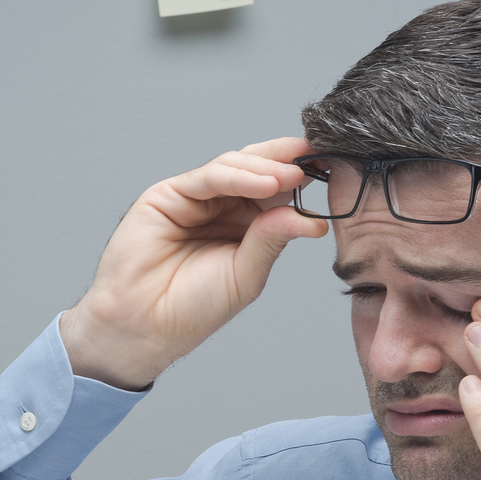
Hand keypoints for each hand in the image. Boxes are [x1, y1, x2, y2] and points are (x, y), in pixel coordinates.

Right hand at [59, 138, 326, 390]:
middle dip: (288, 160)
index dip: (303, 178)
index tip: (335, 168)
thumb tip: (312, 219)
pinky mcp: (168, 195)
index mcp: (244, 225)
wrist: (145, 325)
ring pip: (234, 167)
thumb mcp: (246, 275)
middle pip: (258, 169)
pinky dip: (238, 175)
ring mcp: (195, 198)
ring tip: (294, 175)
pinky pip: (207, 177)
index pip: (277, 191)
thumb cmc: (192, 308)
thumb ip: (272, 241)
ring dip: (267, 168)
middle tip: (320, 155)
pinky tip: (265, 183)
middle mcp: (221, 206)